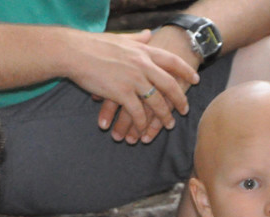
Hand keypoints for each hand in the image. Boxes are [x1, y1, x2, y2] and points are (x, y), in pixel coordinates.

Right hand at [65, 29, 197, 143]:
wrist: (75, 53)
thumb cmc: (94, 45)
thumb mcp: (121, 38)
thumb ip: (137, 39)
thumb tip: (149, 34)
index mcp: (143, 51)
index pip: (171, 61)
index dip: (185, 71)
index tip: (195, 79)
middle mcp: (143, 65)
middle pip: (169, 84)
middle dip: (179, 99)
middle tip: (184, 110)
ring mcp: (134, 80)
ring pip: (156, 102)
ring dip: (163, 116)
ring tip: (168, 125)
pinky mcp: (122, 93)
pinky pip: (138, 112)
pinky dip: (142, 123)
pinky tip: (143, 130)